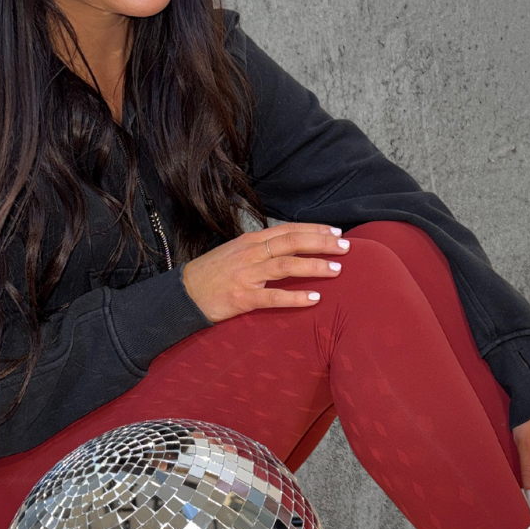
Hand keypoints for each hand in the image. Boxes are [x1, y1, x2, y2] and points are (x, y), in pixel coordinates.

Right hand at [182, 224, 349, 322]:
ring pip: (287, 266)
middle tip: (345, 247)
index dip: (314, 229)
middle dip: (321, 243)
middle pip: (292, 243)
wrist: (184, 294)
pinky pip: (274, 297)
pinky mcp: (243, 298)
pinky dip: (296, 297)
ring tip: (337, 269)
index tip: (336, 231)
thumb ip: (261, 249)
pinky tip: (315, 298)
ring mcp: (247, 275)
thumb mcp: (236, 252)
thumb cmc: (212, 273)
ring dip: (314, 266)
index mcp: (250, 241)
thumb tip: (290, 247)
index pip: (288, 230)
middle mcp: (251, 254)